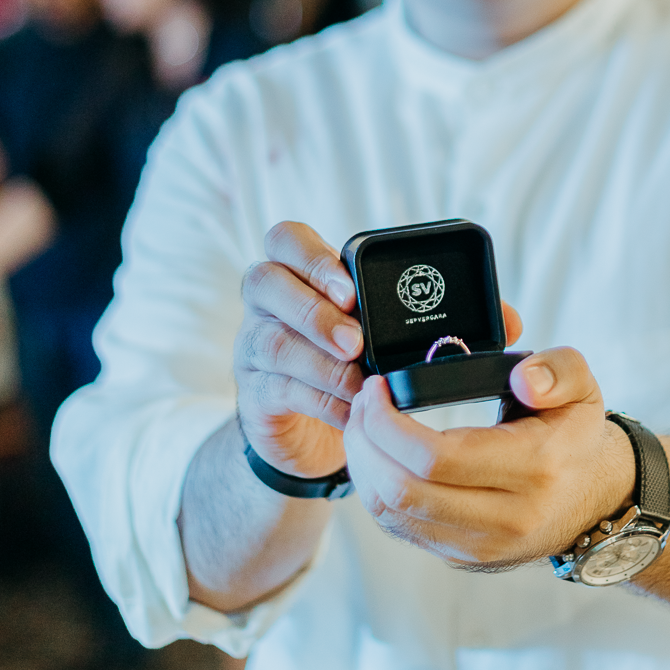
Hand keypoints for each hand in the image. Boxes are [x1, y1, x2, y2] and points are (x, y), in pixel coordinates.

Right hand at [234, 223, 366, 477]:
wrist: (313, 430)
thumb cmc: (342, 363)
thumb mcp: (358, 328)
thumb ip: (372, 313)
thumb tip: (419, 312)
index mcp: (291, 274)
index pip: (285, 239)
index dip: (315, 260)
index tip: (351, 293)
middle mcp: (264, 304)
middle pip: (265, 283)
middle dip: (315, 312)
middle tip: (355, 342)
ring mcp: (250, 348)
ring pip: (271, 342)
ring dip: (321, 362)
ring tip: (358, 380)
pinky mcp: (253, 394)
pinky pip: (278, 390)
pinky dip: (321, 401)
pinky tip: (350, 410)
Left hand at [343, 346, 635, 567]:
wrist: (595, 499)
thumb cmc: (576, 435)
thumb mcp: (581, 387)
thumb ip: (558, 370)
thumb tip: (525, 379)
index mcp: (535, 468)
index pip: (436, 457)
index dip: (389, 423)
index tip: (376, 388)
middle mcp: (507, 518)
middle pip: (404, 490)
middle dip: (365, 442)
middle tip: (360, 403)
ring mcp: (482, 546)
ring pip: (394, 515)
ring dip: (364, 467)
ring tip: (361, 426)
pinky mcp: (463, 557)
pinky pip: (401, 529)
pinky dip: (376, 492)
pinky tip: (376, 458)